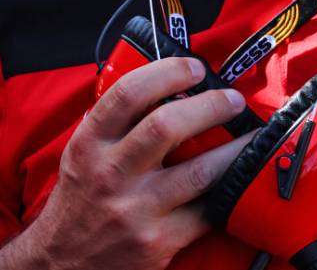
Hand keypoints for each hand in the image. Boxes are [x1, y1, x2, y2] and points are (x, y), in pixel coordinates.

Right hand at [0, 57, 249, 269]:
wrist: (61, 266)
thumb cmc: (80, 202)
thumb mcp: (82, 154)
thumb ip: (114, 122)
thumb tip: (167, 86)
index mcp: (89, 144)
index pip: (128, 94)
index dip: (168, 73)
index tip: (195, 67)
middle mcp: (110, 174)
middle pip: (167, 126)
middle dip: (210, 105)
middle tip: (232, 99)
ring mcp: (135, 210)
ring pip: (199, 170)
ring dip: (235, 149)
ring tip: (254, 136)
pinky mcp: (157, 242)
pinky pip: (205, 211)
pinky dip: (228, 192)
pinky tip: (241, 179)